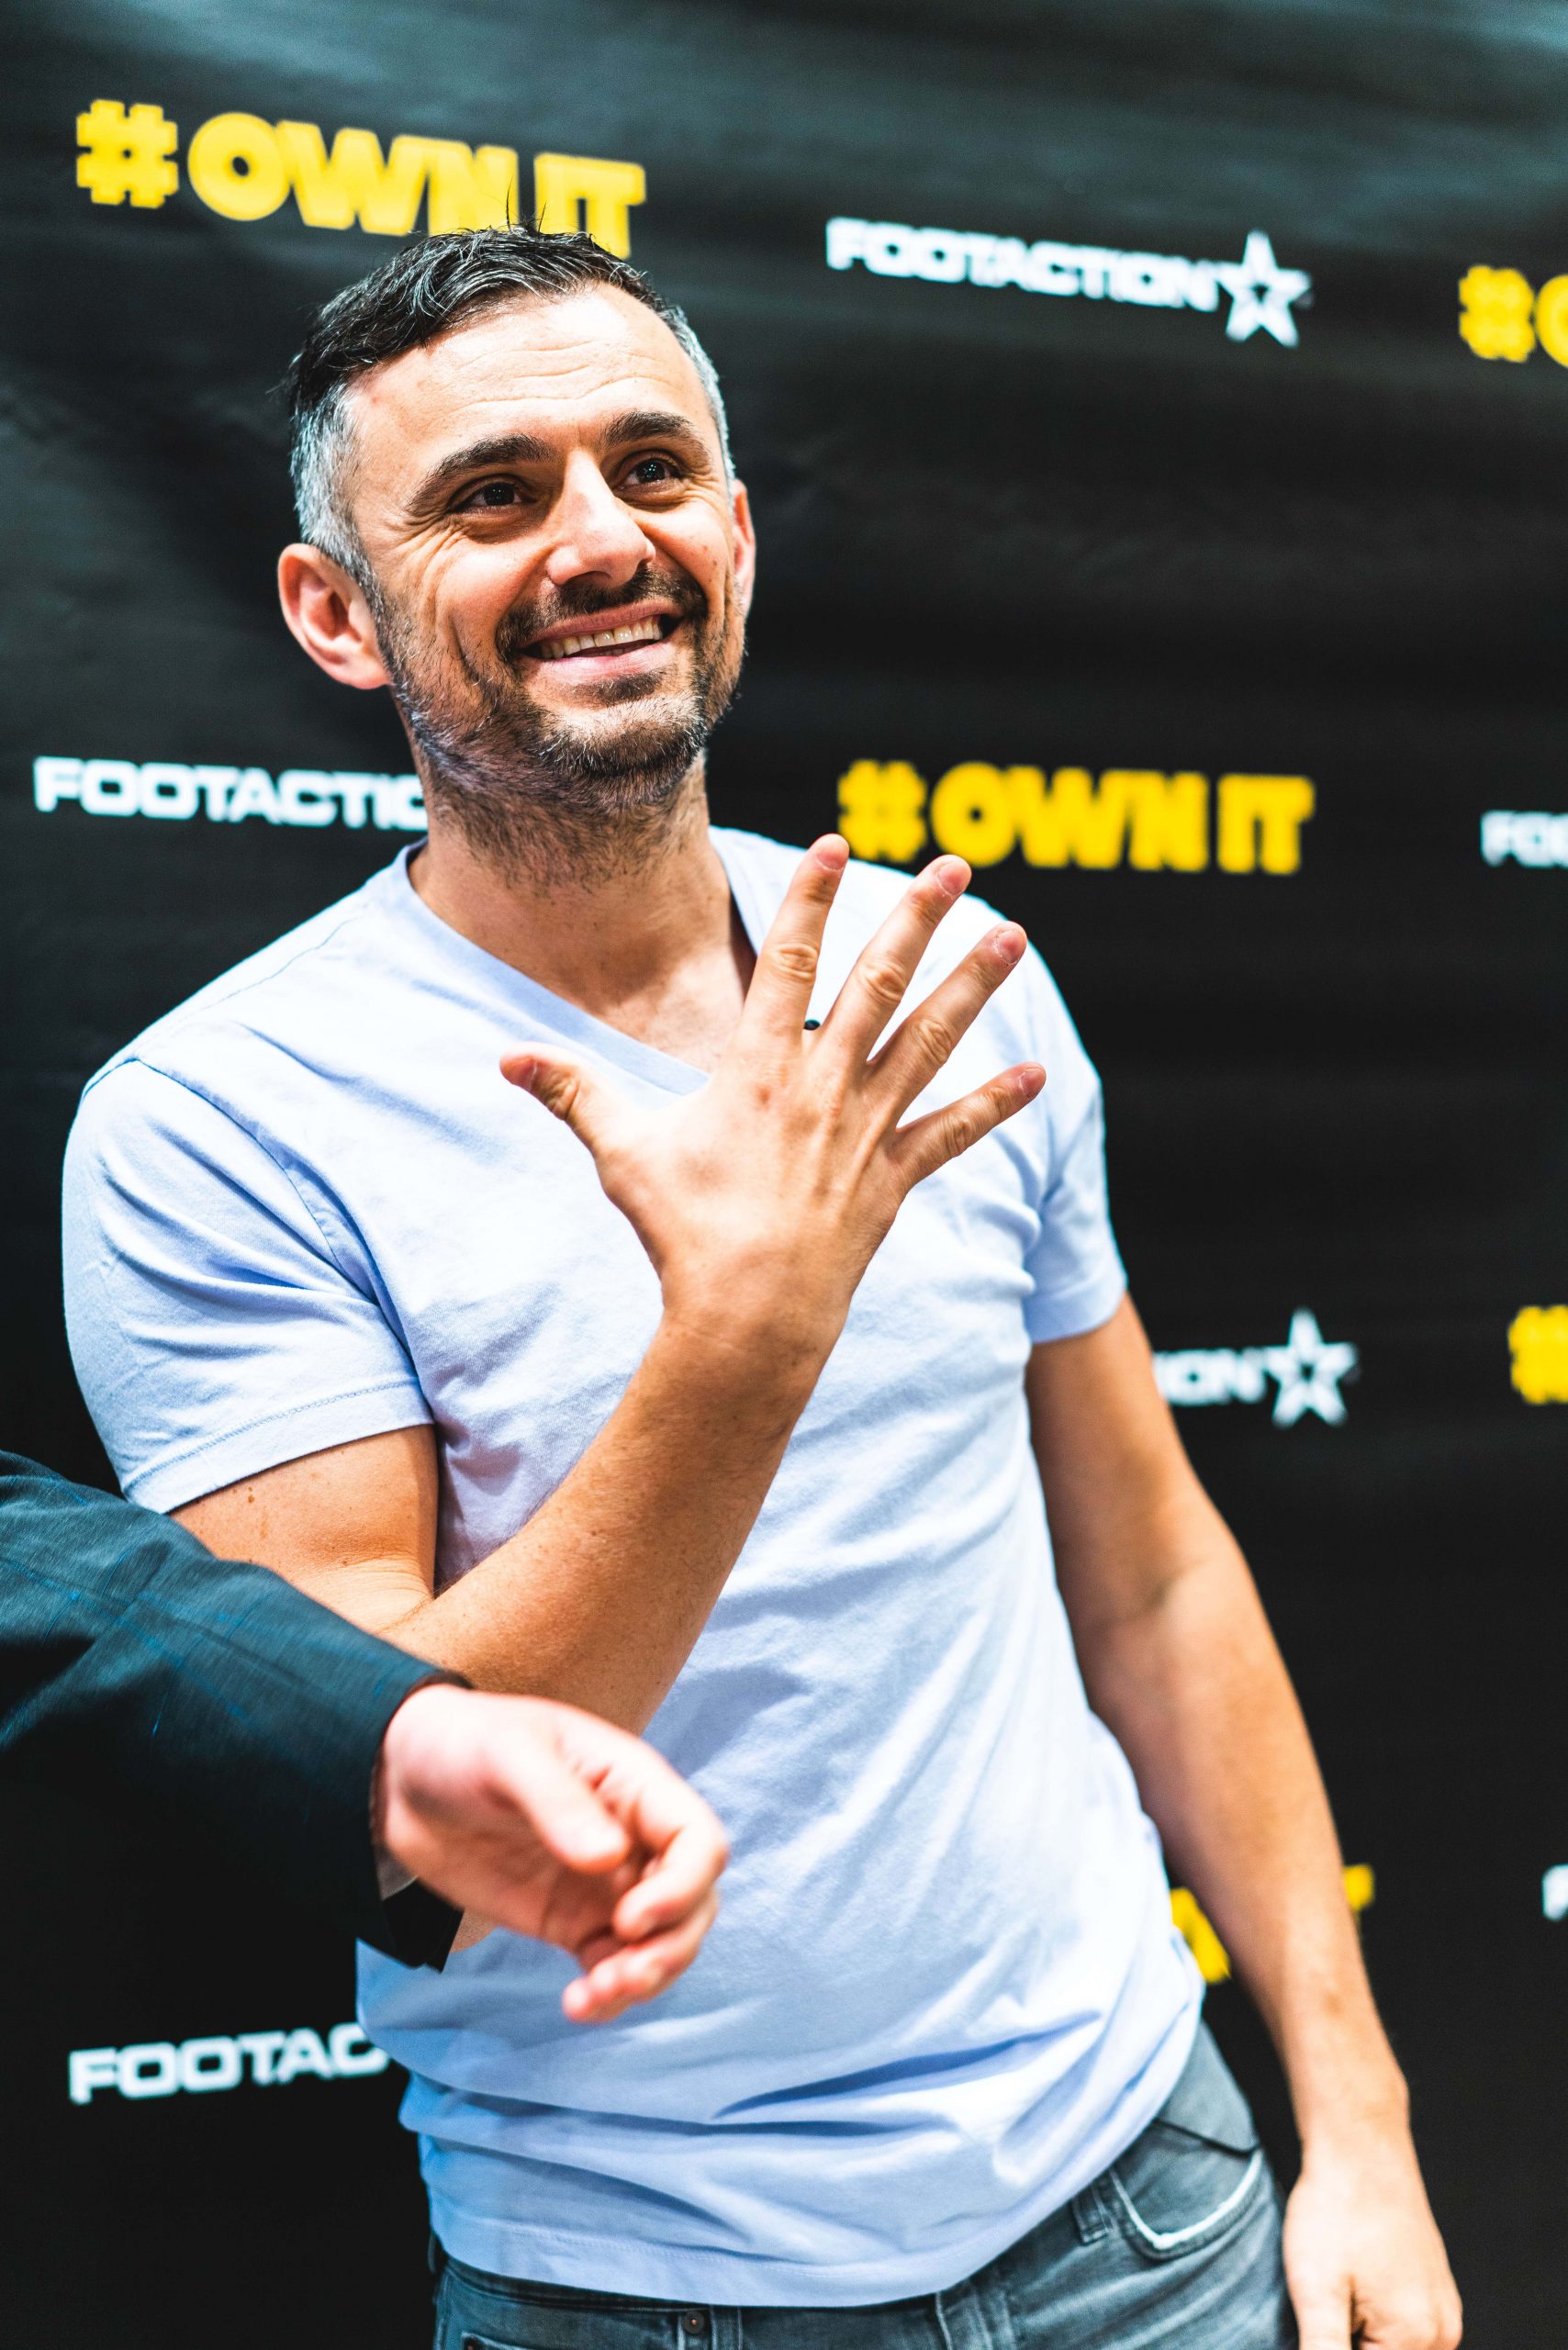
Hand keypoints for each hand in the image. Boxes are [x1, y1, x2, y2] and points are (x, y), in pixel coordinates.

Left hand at [376, 1684, 726, 2022]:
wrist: (401, 1780)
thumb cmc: (463, 1742)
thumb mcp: (507, 1755)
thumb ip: (557, 1801)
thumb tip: (610, 1860)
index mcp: (634, 1784)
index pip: (697, 1840)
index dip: (684, 1886)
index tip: (630, 1919)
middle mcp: (633, 1837)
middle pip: (694, 1901)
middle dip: (670, 1947)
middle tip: (617, 1976)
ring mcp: (605, 1884)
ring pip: (662, 1942)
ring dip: (645, 1978)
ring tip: (591, 1998)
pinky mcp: (572, 1922)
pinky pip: (613, 1966)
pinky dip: (609, 1994)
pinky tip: (577, 2005)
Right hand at [501, 837, 1043, 1365]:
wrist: (747, 1317)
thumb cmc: (682, 1233)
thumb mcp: (621, 1153)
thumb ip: (570, 1093)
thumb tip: (501, 1058)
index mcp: (759, 1070)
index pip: (789, 963)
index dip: (810, 900)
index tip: (837, 844)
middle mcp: (822, 1087)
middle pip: (877, 983)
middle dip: (915, 918)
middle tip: (954, 864)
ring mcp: (865, 1132)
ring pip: (929, 1040)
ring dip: (972, 985)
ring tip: (1012, 935)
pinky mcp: (892, 1180)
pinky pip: (952, 1134)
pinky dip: (994, 1105)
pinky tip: (1036, 1076)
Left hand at [1283, 2120, 1461, 2348]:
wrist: (1360, 2143)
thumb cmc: (1336, 2210)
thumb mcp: (1316, 2292)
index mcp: (1417, 2341)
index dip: (1332, 2348)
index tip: (1319, 2324)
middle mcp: (1442, 2332)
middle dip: (1348, 2343)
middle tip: (1326, 2305)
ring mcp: (1442, 2309)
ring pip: (1394, 2348)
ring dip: (1360, 2337)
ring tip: (1333, 2293)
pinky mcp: (1433, 2289)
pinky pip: (1405, 2330)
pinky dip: (1374, 2325)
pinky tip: (1348, 2289)